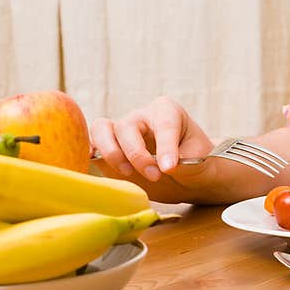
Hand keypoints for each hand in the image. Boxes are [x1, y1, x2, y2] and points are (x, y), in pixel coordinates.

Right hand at [90, 96, 219, 202]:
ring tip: (127, 173)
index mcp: (167, 112)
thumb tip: (162, 166)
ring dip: (110, 152)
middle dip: (137, 154)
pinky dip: (90, 154)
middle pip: (126, 127)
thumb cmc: (196, 162)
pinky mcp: (110, 150)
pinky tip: (95, 164)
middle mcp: (141, 118)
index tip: (169, 168)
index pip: (162, 124)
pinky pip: (92, 144)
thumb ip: (184, 162)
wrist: (188, 176)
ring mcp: (122, 132)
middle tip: (154, 176)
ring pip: (101, 129)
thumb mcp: (200, 160)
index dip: (165, 146)